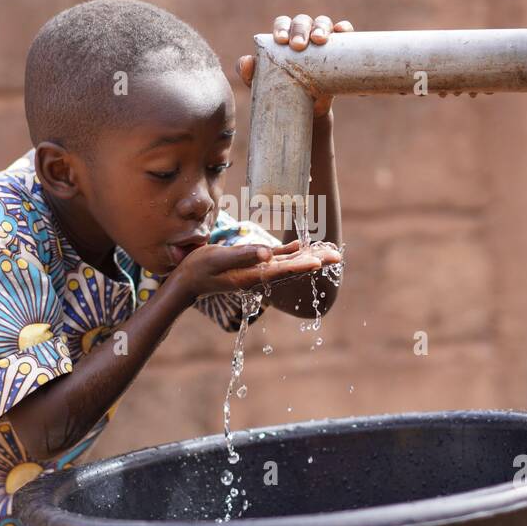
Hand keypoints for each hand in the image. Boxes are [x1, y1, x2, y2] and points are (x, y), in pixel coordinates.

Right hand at [170, 239, 342, 300]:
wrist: (187, 280)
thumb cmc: (200, 268)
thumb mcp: (219, 259)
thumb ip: (244, 255)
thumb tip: (268, 253)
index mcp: (253, 275)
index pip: (284, 270)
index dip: (303, 265)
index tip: (322, 262)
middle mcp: (260, 274)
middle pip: (294, 268)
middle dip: (316, 261)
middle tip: (338, 256)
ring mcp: (258, 270)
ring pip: (289, 263)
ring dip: (309, 257)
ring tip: (330, 253)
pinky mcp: (253, 263)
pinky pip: (277, 258)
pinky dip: (291, 252)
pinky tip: (302, 245)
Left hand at [239, 14, 353, 117]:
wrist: (306, 109)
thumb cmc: (281, 90)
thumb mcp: (262, 84)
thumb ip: (249, 73)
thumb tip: (247, 62)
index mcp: (285, 36)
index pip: (283, 23)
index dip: (282, 28)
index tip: (281, 41)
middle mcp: (304, 33)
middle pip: (303, 21)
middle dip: (301, 29)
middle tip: (299, 45)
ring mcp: (323, 40)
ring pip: (324, 23)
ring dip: (322, 27)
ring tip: (319, 40)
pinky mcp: (339, 49)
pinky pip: (344, 34)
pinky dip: (345, 30)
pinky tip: (343, 32)